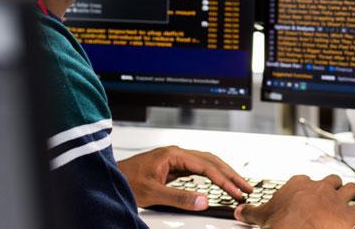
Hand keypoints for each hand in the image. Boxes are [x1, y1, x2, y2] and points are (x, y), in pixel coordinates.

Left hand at [117, 145, 252, 210]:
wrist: (108, 178)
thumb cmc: (124, 180)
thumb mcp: (152, 193)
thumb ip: (179, 197)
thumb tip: (203, 201)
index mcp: (173, 154)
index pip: (207, 166)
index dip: (224, 180)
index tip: (237, 192)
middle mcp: (175, 153)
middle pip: (211, 161)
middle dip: (230, 174)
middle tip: (246, 187)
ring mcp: (173, 159)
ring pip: (205, 164)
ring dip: (222, 174)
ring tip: (236, 185)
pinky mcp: (170, 167)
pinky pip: (196, 169)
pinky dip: (210, 176)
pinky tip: (215, 182)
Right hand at [234, 175, 354, 228]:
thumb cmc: (282, 224)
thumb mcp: (262, 217)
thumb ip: (251, 212)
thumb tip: (240, 211)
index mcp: (299, 184)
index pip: (305, 180)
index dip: (308, 187)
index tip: (307, 192)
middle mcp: (319, 187)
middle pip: (331, 180)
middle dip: (334, 185)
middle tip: (335, 189)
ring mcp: (336, 199)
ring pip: (350, 189)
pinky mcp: (350, 214)